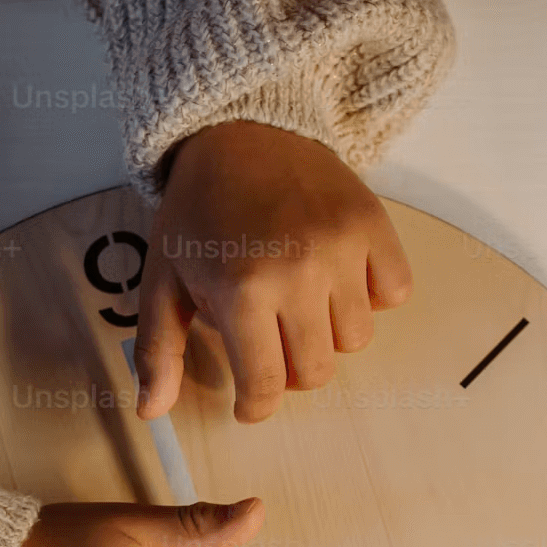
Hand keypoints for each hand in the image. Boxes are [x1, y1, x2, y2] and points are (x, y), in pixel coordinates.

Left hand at [133, 121, 412, 422]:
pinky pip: (394, 294)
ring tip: (301, 302)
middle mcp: (297, 272)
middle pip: (317, 372)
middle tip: (271, 341)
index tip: (250, 402)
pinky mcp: (373, 225)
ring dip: (329, 334)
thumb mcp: (165, 278)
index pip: (266, 386)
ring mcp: (341, 248)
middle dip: (291, 370)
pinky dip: (372, 296)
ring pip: (357, 340)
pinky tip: (338, 277)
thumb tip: (151, 413)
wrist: (242, 133)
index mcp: (240, 290)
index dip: (256, 406)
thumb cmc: (199, 211)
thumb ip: (159, 349)